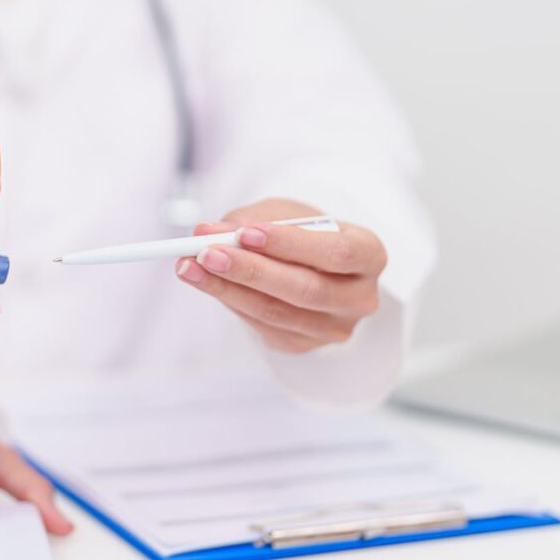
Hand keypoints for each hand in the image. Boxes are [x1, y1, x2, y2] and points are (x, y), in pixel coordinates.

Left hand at [173, 198, 385, 353]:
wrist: (319, 267)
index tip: (245, 233)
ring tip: (190, 265)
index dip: (290, 245)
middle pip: (305, 289)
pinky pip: (261, 325)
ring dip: (227, 288)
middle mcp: (359, 298)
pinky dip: (230, 300)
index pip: (336, 253)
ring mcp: (333, 329)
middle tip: (206, 252)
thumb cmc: (307, 233)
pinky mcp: (304, 345)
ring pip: (276, 312)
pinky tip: (205, 281)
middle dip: (250, 270)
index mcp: (369, 255)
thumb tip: (206, 232)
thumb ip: (252, 220)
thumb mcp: (287, 213)